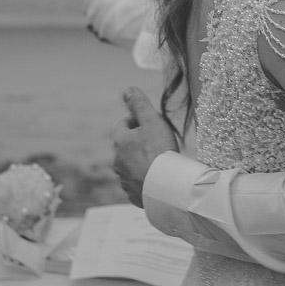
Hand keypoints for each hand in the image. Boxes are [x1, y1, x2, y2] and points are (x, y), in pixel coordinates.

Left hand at [110, 87, 178, 207]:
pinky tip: (158, 176)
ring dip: (141, 160)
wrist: (166, 188)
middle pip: (127, 145)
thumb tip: (127, 91)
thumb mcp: (151, 120)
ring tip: (160, 160)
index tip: (151, 122)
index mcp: (120, 142)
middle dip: (140, 141)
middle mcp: (117, 161)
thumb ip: (139, 104)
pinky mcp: (133, 194)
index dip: (137, 120)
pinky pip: (137, 182)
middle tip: (159, 140)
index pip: (122, 124)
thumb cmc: (160, 151)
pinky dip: (145, 177)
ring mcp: (124, 179)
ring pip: (131, 164)